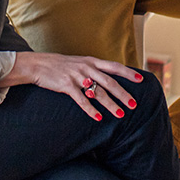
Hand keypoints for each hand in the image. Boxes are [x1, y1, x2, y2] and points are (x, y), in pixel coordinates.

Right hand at [2, 51, 143, 120]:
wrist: (38, 65)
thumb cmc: (60, 65)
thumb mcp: (79, 62)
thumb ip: (93, 68)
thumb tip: (107, 76)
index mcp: (91, 61)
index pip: (114, 66)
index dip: (128, 73)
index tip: (140, 79)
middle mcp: (87, 67)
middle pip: (110, 82)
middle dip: (123, 94)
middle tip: (134, 104)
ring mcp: (77, 76)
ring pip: (98, 92)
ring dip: (110, 104)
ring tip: (120, 114)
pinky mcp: (66, 86)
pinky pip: (81, 100)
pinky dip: (90, 109)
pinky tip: (97, 118)